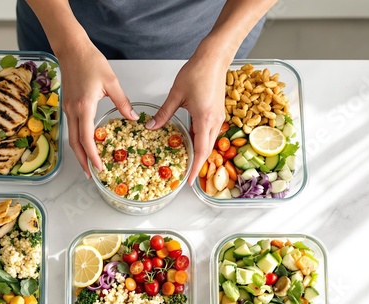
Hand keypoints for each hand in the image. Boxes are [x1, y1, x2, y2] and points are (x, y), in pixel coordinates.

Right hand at [59, 42, 137, 176]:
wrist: (71, 49)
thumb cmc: (90, 61)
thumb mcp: (112, 82)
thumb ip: (122, 102)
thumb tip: (132, 118)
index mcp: (84, 107)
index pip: (86, 139)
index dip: (92, 156)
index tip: (99, 167)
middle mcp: (72, 111)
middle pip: (75, 144)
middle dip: (82, 161)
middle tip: (91, 174)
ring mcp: (67, 109)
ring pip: (71, 137)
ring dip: (79, 152)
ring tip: (89, 163)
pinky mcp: (67, 105)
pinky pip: (72, 128)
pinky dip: (78, 140)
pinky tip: (87, 143)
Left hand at [147, 54, 228, 184]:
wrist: (214, 58)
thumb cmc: (197, 72)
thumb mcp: (176, 95)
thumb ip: (164, 113)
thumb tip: (150, 127)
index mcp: (205, 119)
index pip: (201, 150)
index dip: (195, 168)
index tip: (189, 180)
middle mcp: (214, 120)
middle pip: (206, 149)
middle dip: (197, 163)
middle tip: (186, 175)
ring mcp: (218, 116)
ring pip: (208, 140)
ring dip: (199, 152)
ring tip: (187, 160)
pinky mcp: (217, 111)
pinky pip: (209, 131)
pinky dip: (201, 140)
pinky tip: (191, 140)